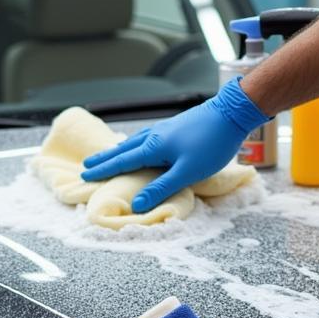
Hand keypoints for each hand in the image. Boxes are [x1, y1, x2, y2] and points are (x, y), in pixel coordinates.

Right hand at [80, 78, 269, 212]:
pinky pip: (145, 137)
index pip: (122, 162)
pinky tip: (138, 145)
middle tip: (86, 166)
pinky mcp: (175, 127)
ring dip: (117, 151)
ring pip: (133, 142)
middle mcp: (154, 136)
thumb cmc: (212, 144)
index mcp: (153, 147)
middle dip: (104, 159)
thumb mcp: (187, 172)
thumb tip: (137, 205)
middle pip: (123, 150)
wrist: (233, 112)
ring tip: (106, 156)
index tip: (85, 176)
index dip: (103, 171)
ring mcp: (164, 129)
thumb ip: (161, 188)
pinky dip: (133, 144)